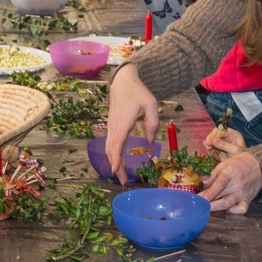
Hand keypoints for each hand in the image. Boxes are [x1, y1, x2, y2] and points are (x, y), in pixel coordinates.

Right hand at [106, 64, 159, 183]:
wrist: (123, 81)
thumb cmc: (137, 92)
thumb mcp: (151, 104)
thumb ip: (152, 123)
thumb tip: (150, 141)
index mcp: (123, 123)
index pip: (116, 145)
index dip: (116, 160)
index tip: (116, 172)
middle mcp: (114, 127)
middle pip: (111, 151)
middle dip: (116, 167)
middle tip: (123, 180)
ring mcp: (111, 127)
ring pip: (109, 148)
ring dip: (114, 162)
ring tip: (122, 173)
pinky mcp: (112, 126)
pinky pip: (110, 143)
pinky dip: (113, 154)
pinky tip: (119, 160)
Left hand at [199, 151, 261, 212]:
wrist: (260, 166)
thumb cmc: (239, 164)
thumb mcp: (224, 164)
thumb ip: (212, 176)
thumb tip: (201, 185)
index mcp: (229, 173)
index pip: (219, 185)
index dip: (208, 193)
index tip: (198, 199)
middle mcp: (236, 185)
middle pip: (221, 197)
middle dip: (207, 203)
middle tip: (197, 205)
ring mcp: (242, 194)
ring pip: (228, 205)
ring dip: (216, 208)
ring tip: (206, 208)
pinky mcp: (248, 200)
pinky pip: (240, 210)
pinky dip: (232, 211)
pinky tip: (226, 209)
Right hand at [204, 126, 246, 160]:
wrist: (239, 165)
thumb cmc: (241, 156)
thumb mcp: (234, 150)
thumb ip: (224, 145)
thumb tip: (213, 140)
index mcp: (233, 133)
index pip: (222, 130)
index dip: (215, 134)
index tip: (211, 141)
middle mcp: (226, 135)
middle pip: (215, 132)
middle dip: (210, 138)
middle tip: (208, 145)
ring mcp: (221, 141)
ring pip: (212, 138)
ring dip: (208, 142)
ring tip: (208, 148)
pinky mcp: (217, 147)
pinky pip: (211, 144)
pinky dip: (208, 146)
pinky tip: (208, 150)